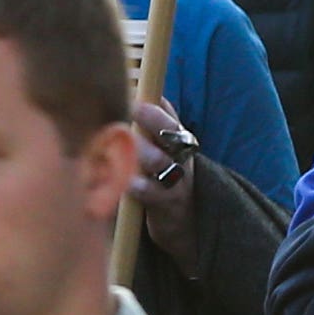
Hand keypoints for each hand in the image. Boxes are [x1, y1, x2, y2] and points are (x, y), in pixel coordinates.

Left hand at [128, 100, 200, 267]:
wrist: (187, 223)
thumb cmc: (165, 178)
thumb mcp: (162, 151)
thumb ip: (148, 127)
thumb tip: (127, 92)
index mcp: (177, 141)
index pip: (171, 116)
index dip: (158, 104)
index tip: (140, 91)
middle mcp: (180, 157)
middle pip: (172, 133)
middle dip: (154, 119)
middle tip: (133, 107)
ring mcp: (175, 181)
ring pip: (162, 162)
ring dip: (144, 151)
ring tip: (127, 142)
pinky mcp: (166, 206)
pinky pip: (153, 194)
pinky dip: (140, 186)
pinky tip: (126, 180)